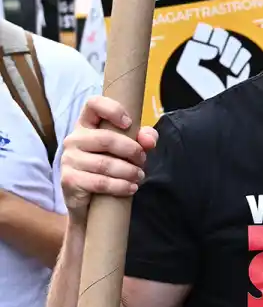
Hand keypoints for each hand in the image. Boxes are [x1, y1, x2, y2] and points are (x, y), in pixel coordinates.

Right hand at [60, 96, 157, 224]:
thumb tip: (149, 140)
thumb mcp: (128, 150)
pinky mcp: (69, 180)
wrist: (88, 202)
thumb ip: (142, 139)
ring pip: (104, 163)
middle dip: (131, 150)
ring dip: (128, 171)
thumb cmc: (108, 168)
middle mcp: (73, 139)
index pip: (93, 104)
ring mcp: (68, 160)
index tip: (129, 123)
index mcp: (86, 124)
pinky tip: (130, 188)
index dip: (112, 109)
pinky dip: (120, 186)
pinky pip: (99, 182)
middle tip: (142, 160)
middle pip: (105, 138)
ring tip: (139, 176)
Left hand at [175, 24, 250, 98]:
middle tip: (217, 58)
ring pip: (235, 42)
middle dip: (221, 44)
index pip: (205, 29)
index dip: (206, 35)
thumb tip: (214, 49)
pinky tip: (233, 72)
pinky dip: (240, 62)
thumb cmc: (197, 86)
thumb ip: (195, 50)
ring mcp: (228, 56)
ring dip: (231, 54)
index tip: (205, 45)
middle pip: (222, 33)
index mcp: (199, 45)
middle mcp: (214, 48)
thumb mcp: (187, 66)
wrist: (215, 106)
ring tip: (226, 67)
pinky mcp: (240, 65)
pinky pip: (245, 54)